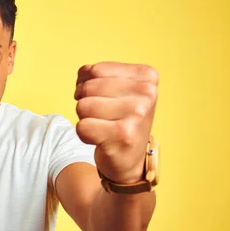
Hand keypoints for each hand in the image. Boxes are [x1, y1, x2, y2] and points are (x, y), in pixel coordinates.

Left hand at [74, 62, 158, 183]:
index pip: (94, 70)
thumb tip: (83, 74)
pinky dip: (84, 134)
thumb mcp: (116, 89)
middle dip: (84, 102)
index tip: (100, 98)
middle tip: (99, 116)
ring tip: (101, 126)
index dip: (86, 84)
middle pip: (87, 88)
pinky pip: (82, 127)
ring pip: (83, 106)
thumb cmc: (119, 119)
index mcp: (147, 77)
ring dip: (85, 118)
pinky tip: (100, 138)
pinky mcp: (123, 135)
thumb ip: (96, 74)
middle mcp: (147, 93)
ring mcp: (137, 114)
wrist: (130, 159)